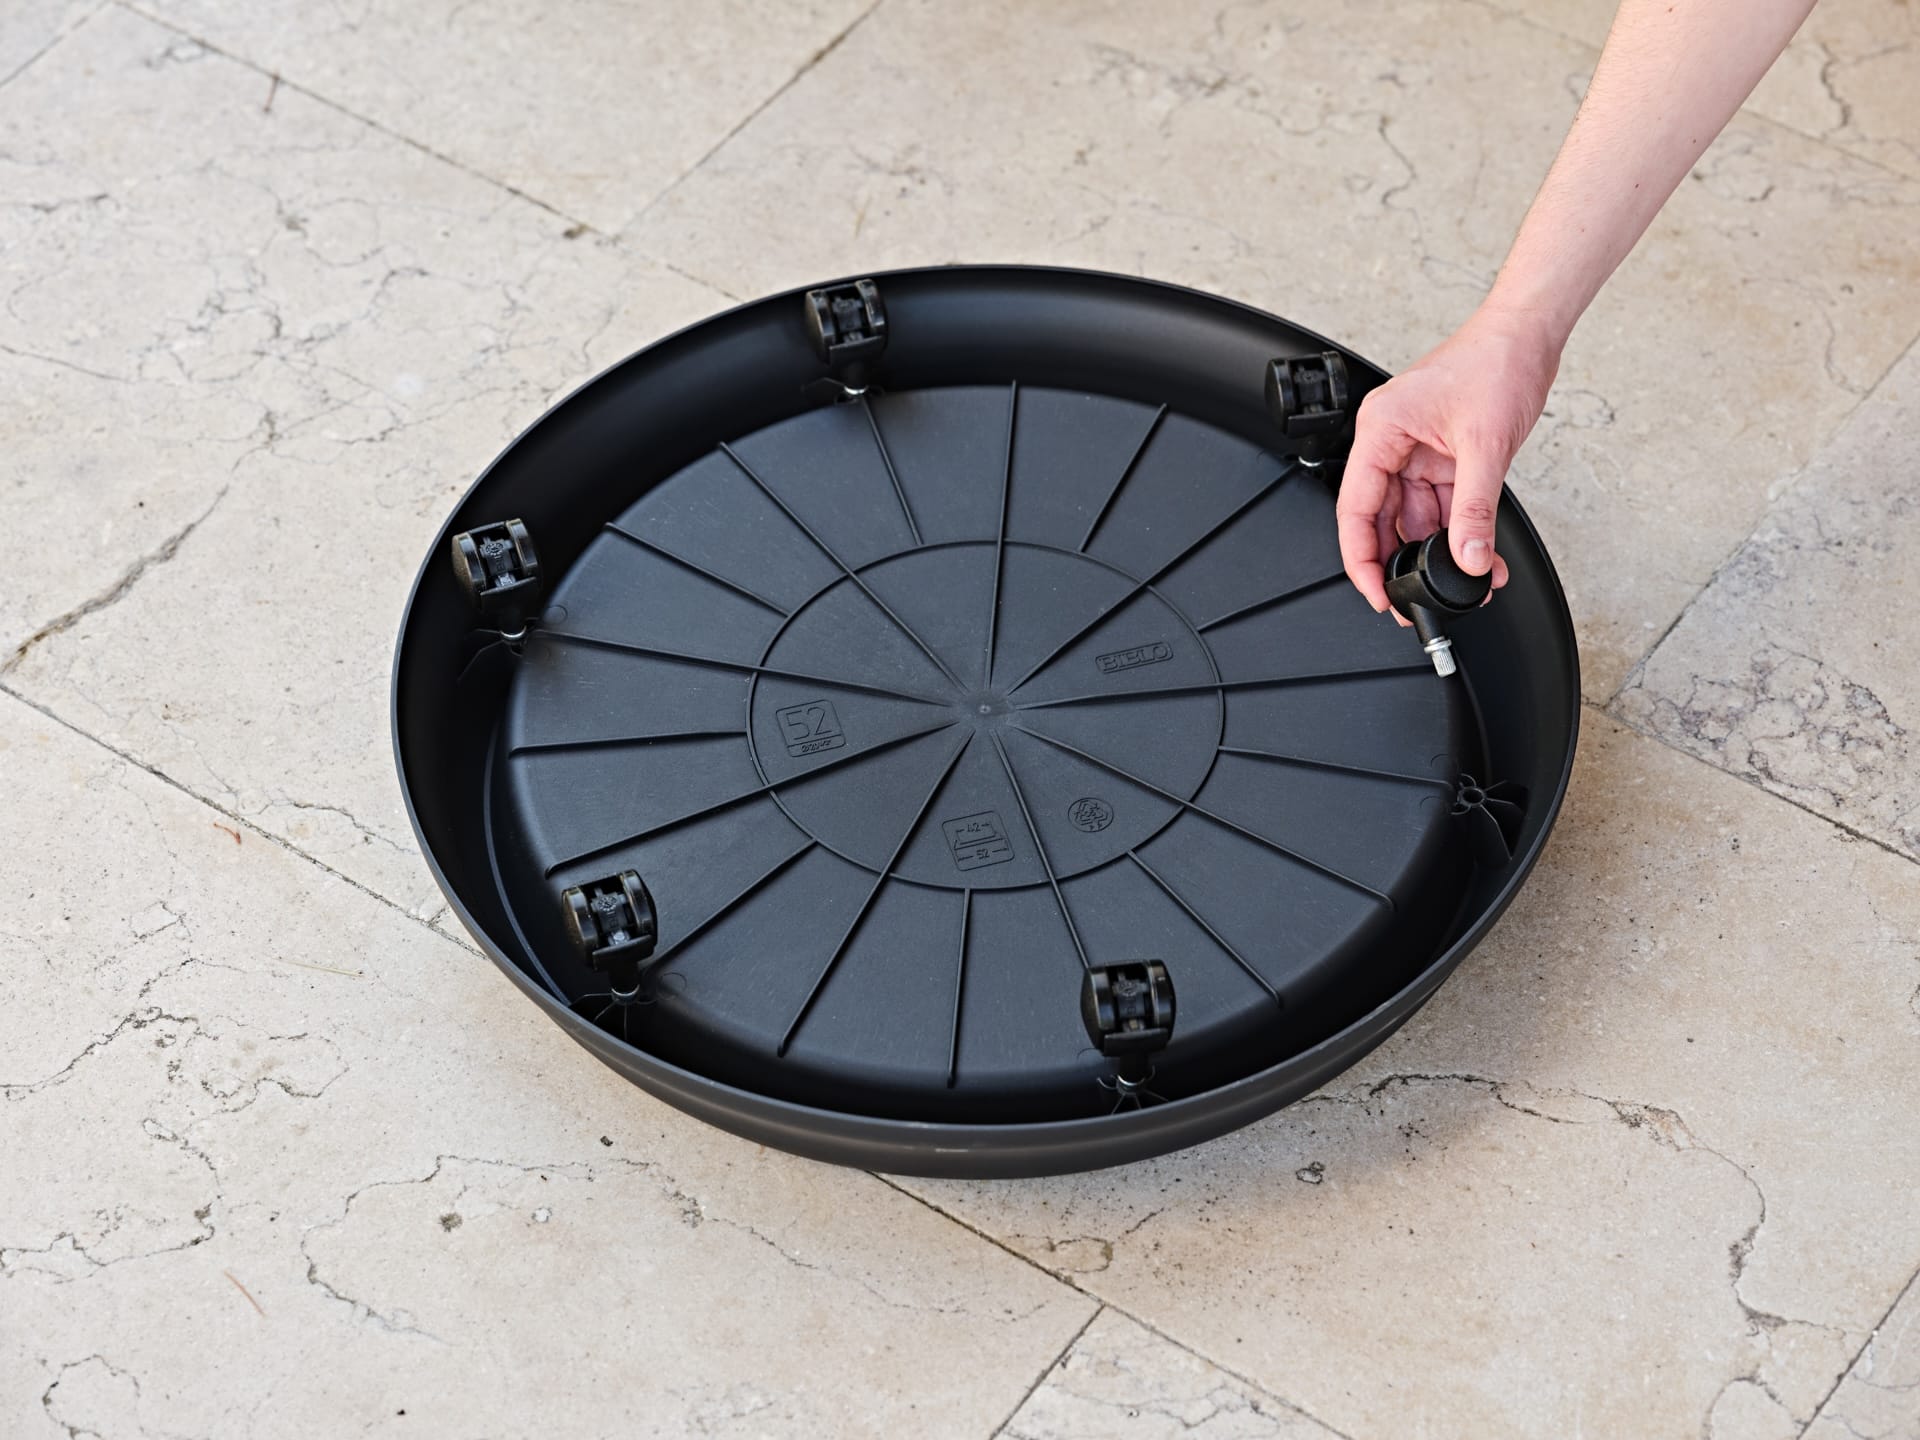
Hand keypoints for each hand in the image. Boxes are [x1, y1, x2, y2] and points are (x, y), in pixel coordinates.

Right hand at [1335, 304, 1559, 616]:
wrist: (1530, 333)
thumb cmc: (1496, 362)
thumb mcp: (1485, 446)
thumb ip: (1473, 511)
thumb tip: (1470, 560)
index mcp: (1381, 430)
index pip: (1356, 509)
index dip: (1362, 559)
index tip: (1378, 593)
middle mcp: (1391, 441)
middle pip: (1382, 519)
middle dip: (1402, 563)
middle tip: (1415, 600)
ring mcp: (1415, 450)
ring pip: (1415, 518)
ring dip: (1440, 551)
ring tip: (1468, 579)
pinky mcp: (1441, 455)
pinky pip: (1442, 505)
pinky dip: (1459, 531)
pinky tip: (1478, 555)